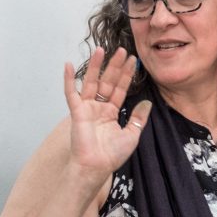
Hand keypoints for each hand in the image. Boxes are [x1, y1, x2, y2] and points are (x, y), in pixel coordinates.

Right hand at [63, 47, 151, 178]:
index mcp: (111, 113)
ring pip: (91, 82)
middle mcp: (99, 108)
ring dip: (95, 66)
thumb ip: (138, 118)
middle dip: (115, 66)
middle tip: (122, 50)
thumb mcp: (132, 134)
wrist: (97, 166)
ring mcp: (87, 108)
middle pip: (107, 81)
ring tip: (101, 49)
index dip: (127, 75)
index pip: (120, 89)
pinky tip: (68, 64)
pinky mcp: (76, 112)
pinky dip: (68, 79)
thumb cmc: (112, 155)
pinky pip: (71, 93)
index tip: (134, 61)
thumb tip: (147, 103)